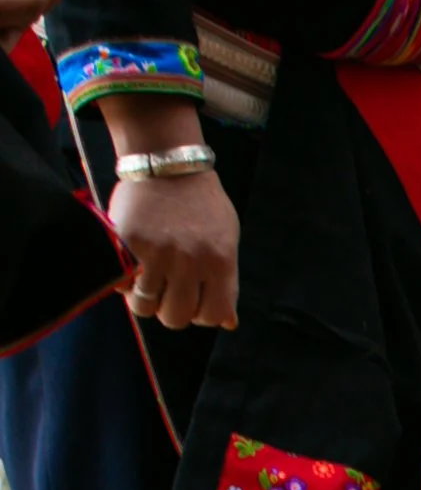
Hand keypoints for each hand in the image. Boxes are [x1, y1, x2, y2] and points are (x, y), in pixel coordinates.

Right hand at [99, 92, 237, 328]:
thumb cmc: (201, 203)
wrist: (169, 166)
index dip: (203, 316)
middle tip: (167, 293)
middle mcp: (191, 261)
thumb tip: (228, 323)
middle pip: (177, 317)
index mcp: (221, 261)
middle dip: (171, 311)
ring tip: (147, 283)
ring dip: (145, 301)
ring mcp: (158, 254)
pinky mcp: (129, 245)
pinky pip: (122, 285)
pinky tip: (132, 269)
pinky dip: (124, 284)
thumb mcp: (226, 238)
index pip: (214, 315)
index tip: (195, 302)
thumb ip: (226, 281)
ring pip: (146, 308)